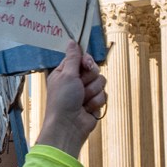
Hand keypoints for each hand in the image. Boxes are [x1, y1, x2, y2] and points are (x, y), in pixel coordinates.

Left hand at [37, 40, 106, 155]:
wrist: (68, 125)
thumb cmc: (62, 99)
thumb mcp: (66, 75)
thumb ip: (72, 58)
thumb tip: (72, 41)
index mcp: (65, 72)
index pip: (81, 59)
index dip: (86, 61)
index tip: (87, 65)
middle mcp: (75, 81)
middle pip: (94, 70)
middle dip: (90, 79)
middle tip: (81, 86)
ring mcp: (85, 92)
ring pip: (101, 82)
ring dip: (92, 92)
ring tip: (82, 101)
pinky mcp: (94, 103)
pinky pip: (104, 95)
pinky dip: (96, 102)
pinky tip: (87, 109)